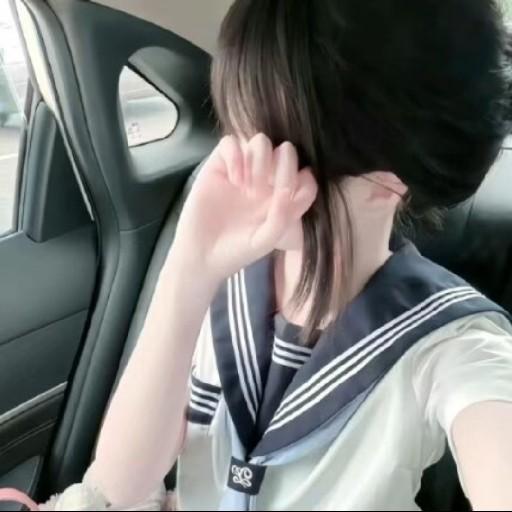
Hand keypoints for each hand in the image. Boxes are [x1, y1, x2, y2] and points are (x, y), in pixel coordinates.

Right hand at [172, 134, 317, 282]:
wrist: (201, 255)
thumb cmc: (235, 250)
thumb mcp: (265, 240)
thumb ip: (281, 217)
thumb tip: (286, 190)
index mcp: (282, 199)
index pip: (305, 178)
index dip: (302, 181)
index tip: (286, 196)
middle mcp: (266, 182)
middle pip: (286, 152)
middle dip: (282, 165)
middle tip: (264, 189)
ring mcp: (243, 171)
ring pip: (261, 141)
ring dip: (259, 160)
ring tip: (246, 185)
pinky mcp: (219, 166)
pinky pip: (231, 142)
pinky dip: (235, 155)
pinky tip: (233, 179)